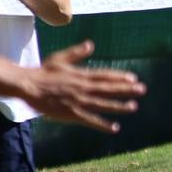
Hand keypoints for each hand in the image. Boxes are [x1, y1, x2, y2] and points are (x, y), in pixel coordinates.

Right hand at [27, 40, 145, 132]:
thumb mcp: (60, 58)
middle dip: (126, 90)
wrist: (28, 85)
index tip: (133, 78)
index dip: (120, 77)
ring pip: (103, 104)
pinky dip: (103, 124)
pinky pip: (90, 120)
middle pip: (108, 88)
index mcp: (81, 75)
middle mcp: (83, 88)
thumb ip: (76, 53)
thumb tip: (90, 44)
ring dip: (119, 106)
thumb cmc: (43, 72)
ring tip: (134, 107)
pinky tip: (115, 127)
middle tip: (142, 90)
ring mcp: (78, 101)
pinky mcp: (72, 113)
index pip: (105, 75)